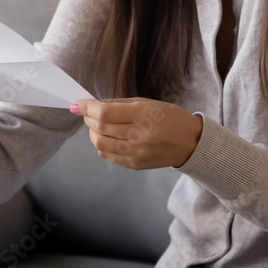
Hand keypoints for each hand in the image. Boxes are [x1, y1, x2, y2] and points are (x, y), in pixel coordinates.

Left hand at [70, 97, 202, 169]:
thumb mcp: (148, 103)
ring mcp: (136, 152)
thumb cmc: (170, 117)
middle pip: (100, 127)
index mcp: (143, 115)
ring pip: (100, 143)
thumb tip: (94, 104)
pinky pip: (108, 155)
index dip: (87, 108)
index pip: (104, 113)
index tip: (77, 104)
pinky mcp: (135, 164)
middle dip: (88, 118)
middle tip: (87, 112)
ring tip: (97, 125)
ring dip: (92, 132)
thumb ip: (120, 104)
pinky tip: (107, 137)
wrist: (190, 143)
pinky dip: (101, 144)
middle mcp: (139, 136)